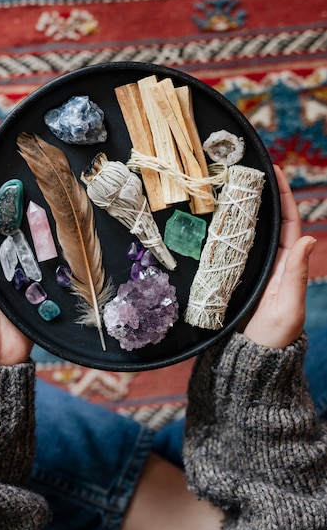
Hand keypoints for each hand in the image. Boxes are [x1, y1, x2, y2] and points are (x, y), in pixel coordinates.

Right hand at [244, 165, 315, 348]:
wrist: (250, 358)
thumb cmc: (274, 336)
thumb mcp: (288, 305)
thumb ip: (297, 273)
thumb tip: (312, 238)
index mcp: (290, 265)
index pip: (290, 224)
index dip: (284, 197)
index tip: (275, 172)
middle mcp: (274, 263)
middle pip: (270, 223)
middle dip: (264, 196)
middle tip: (249, 171)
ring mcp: (254, 269)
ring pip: (251, 233)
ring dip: (245, 210)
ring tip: (232, 187)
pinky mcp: (236, 277)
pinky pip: (234, 248)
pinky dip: (229, 231)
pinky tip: (217, 218)